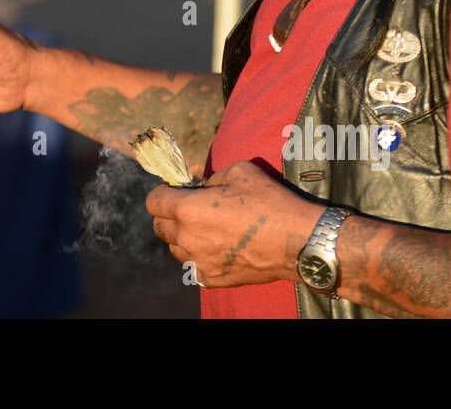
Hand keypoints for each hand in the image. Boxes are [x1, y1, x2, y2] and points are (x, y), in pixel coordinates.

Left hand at [144, 160, 323, 287]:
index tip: (174, 190)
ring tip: (206, 228)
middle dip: (169, 214)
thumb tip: (203, 187)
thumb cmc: (269, 203)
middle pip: (159, 226)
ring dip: (182, 236)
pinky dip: (198, 255)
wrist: (297, 242)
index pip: (153, 201)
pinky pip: (192, 265)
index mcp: (188, 209)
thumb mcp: (240, 172)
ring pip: (174, 248)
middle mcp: (187, 237)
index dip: (162, 192)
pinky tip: (217, 246)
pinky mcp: (212, 278)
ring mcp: (198, 261)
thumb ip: (212, 178)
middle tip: (190, 207)